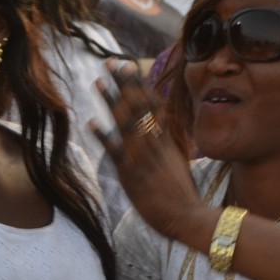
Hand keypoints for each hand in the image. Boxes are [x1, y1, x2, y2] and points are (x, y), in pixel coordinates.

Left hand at [97, 71, 215, 244]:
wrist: (189, 217)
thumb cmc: (182, 194)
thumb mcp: (177, 162)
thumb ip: (166, 145)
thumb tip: (158, 131)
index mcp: (167, 139)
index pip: (153, 104)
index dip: (139, 84)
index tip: (129, 66)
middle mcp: (156, 143)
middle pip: (139, 106)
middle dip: (124, 83)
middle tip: (110, 62)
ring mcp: (144, 158)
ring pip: (127, 123)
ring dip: (111, 101)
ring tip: (99, 82)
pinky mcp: (133, 175)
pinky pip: (116, 152)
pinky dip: (104, 137)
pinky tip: (91, 123)